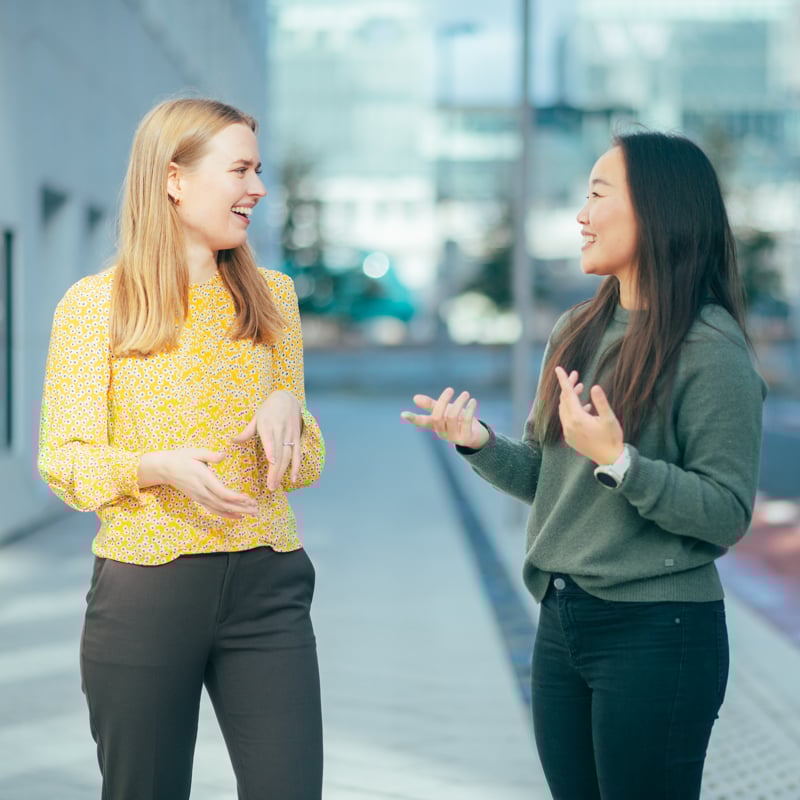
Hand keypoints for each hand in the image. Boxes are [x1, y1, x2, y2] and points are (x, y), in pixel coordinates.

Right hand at [138, 449, 259, 519]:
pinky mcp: (199, 500)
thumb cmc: (182, 457)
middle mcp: (202, 491)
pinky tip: (239, 517)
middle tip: (256, 509)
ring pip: (220, 509)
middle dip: (241, 508)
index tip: (248, 499)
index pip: (221, 492)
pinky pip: (214, 510)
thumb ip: (210, 455)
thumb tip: (223, 455)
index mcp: (203, 478)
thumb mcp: (195, 452)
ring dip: (237, 512)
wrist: (165, 468)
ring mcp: (200, 497)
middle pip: (223, 503)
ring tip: (253, 513)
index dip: (235, 498)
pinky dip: (226, 515)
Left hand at [232, 390, 302, 490]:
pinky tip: (292, 479)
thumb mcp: (256, 417)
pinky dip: (296, 467)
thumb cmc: (268, 409)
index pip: (270, 439)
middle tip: (270, 486)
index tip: (272, 461)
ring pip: (288, 456)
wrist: (288, 398)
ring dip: (282, 472)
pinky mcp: (297, 438)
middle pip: (279, 453)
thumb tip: (232, 441)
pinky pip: (297, 455)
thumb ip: (246, 431)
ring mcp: (290, 435)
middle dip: (275, 470)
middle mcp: (281, 431)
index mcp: (268, 425)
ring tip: (275, 485)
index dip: (272, 450)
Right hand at [401, 387, 489, 449]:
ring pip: (452, 417)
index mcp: (435, 425)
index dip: (413, 418)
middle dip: (443, 401)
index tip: (403, 414)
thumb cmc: (458, 419)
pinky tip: (473, 402)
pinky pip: (466, 421)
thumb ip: (431, 404)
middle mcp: (441, 432)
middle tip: (450, 389)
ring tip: (466, 394)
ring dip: (459, 403)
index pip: (422, 422)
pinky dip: (469, 409)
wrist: (476, 434)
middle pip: (437, 416)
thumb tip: (415, 398)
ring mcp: (453, 437)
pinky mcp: (465, 439)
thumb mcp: (445, 409)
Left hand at [555, 366, 622, 463]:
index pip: (568, 394)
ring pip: (564, 410)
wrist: (610, 459)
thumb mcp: (609, 418)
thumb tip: (594, 386)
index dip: (564, 380)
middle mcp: (569, 425)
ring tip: (581, 387)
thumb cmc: (612, 438)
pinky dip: (572, 410)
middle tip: (576, 375)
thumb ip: (601, 402)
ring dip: (571, 398)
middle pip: (564, 401)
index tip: (558, 368)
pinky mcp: (570, 438)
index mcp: (577, 418)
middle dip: (569, 387)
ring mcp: (568, 432)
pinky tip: (585, 406)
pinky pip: (567, 419)